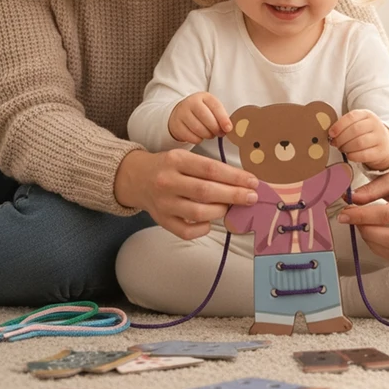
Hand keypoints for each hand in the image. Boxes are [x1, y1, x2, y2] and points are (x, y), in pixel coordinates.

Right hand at [114, 148, 257, 239]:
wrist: (135, 177)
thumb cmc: (168, 166)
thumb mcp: (184, 157)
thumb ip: (208, 168)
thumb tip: (242, 181)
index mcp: (176, 160)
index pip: (211, 169)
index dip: (235, 177)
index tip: (253, 181)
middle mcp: (168, 181)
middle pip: (206, 191)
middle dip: (233, 195)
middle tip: (251, 197)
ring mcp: (163, 203)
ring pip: (198, 212)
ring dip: (220, 211)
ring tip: (230, 207)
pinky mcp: (161, 220)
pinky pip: (185, 231)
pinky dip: (202, 228)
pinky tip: (209, 221)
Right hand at [169, 92, 232, 144]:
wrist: (180, 113)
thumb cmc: (201, 112)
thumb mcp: (211, 108)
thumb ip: (220, 116)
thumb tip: (228, 128)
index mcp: (204, 97)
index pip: (215, 106)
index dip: (223, 119)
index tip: (228, 128)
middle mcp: (191, 102)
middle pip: (206, 118)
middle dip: (215, 129)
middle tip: (219, 133)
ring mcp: (182, 113)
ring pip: (198, 129)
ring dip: (207, 135)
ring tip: (210, 134)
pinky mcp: (176, 125)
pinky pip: (190, 136)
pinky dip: (198, 140)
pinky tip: (200, 136)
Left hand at [329, 109, 388, 170]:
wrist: (384, 143)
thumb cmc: (365, 132)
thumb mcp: (358, 123)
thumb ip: (345, 125)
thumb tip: (330, 134)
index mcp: (367, 114)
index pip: (351, 117)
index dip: (339, 126)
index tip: (331, 133)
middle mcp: (375, 124)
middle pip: (355, 130)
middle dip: (341, 138)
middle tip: (334, 143)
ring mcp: (380, 138)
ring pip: (359, 143)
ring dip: (346, 147)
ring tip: (341, 148)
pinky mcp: (381, 151)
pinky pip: (364, 155)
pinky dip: (353, 156)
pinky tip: (349, 155)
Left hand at [336, 156, 388, 261]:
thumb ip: (372, 189)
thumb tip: (350, 199)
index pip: (388, 215)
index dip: (362, 216)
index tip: (344, 213)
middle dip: (366, 231)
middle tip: (351, 219)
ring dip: (371, 241)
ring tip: (361, 224)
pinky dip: (378, 247)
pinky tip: (370, 232)